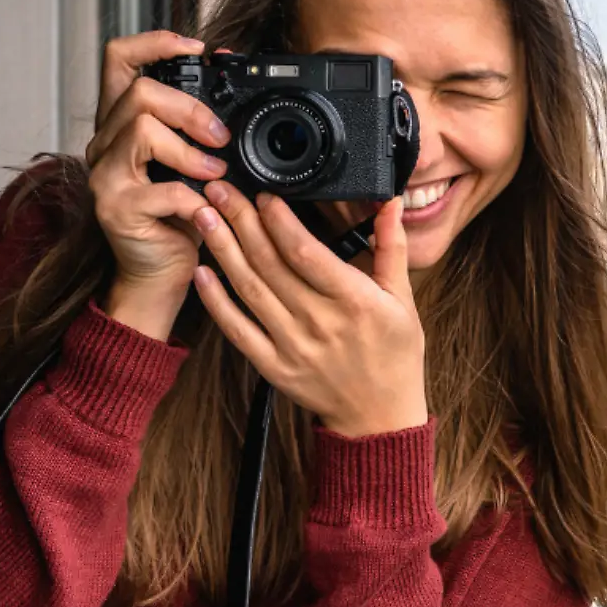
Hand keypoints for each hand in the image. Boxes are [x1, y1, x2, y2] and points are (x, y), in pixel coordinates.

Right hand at [86, 30, 231, 340]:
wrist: (160, 274)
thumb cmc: (180, 216)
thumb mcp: (195, 162)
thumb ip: (203, 125)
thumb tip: (234, 75)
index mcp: (122, 123)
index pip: (119, 59)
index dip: (155, 42)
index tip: (197, 47)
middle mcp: (104, 144)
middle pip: (138, 93)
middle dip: (190, 108)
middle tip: (220, 137)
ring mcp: (104, 176)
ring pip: (141, 130)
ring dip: (190, 151)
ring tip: (215, 175)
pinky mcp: (115, 210)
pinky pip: (158, 189)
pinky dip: (192, 198)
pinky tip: (206, 210)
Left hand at [191, 183, 427, 436]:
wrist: (379, 417)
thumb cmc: (395, 354)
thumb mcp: (403, 299)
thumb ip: (392, 247)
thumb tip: (390, 202)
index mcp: (354, 301)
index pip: (307, 252)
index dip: (280, 221)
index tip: (264, 193)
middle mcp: (320, 322)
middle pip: (271, 263)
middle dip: (242, 221)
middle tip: (220, 190)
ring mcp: (292, 346)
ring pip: (250, 290)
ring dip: (223, 250)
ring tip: (204, 216)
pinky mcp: (273, 367)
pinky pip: (238, 330)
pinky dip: (217, 302)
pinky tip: (203, 273)